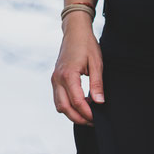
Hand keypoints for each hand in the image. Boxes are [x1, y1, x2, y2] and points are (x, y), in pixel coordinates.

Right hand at [51, 11, 103, 125]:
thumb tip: (99, 102)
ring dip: (72, 114)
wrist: (75, 32)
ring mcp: (54, 79)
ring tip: (88, 115)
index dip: (87, 113)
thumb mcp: (97, 64)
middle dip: (79, 118)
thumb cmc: (87, 45)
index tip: (97, 119)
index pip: (76, 101)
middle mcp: (57, 78)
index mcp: (68, 75)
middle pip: (65, 108)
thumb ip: (97, 84)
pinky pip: (59, 98)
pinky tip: (81, 105)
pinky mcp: (55, 79)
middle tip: (93, 122)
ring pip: (59, 105)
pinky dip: (68, 106)